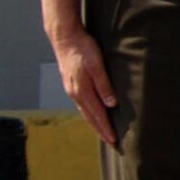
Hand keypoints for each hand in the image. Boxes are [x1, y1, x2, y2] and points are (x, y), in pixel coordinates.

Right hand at [50, 27, 117, 146]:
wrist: (65, 38)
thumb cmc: (83, 49)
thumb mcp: (97, 65)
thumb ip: (104, 85)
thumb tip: (111, 104)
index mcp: (82, 90)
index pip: (97, 114)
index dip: (106, 128)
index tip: (114, 140)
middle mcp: (75, 93)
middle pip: (90, 116)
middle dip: (101, 129)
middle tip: (112, 141)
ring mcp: (72, 89)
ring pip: (85, 111)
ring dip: (95, 122)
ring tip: (104, 131)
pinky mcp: (71, 84)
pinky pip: (82, 104)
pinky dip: (89, 112)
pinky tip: (93, 112)